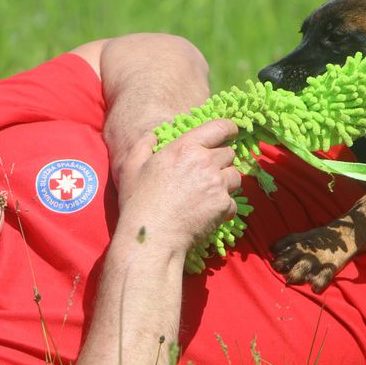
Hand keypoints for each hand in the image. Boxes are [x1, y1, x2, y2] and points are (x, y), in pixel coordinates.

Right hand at [116, 119, 241, 253]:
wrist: (152, 236)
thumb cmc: (138, 202)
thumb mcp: (131, 167)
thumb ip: (143, 146)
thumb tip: (152, 136)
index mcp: (185, 147)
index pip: (220, 127)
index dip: (229, 129)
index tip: (230, 133)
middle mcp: (205, 162)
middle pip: (229, 153)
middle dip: (221, 160)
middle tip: (207, 173)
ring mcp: (217, 184)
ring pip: (235, 176)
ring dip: (225, 182)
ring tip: (208, 193)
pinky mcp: (223, 205)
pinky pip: (232, 202)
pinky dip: (224, 207)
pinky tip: (208, 212)